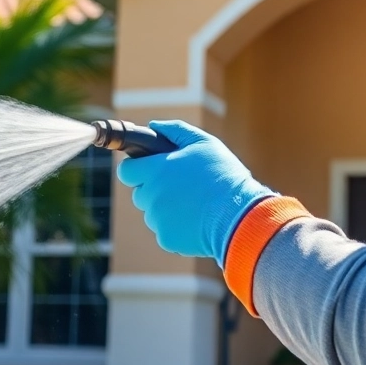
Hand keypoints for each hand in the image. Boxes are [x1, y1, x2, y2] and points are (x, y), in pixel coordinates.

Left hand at [116, 120, 274, 266]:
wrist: (239, 215)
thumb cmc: (224, 175)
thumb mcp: (204, 143)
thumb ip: (175, 131)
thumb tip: (153, 125)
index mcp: (155, 170)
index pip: (126, 171)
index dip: (136, 168)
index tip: (148, 169)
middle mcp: (151, 195)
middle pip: (140, 193)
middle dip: (155, 189)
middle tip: (182, 187)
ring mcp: (156, 219)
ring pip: (153, 213)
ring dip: (166, 209)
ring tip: (195, 205)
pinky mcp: (166, 239)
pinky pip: (165, 231)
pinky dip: (177, 227)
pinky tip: (197, 221)